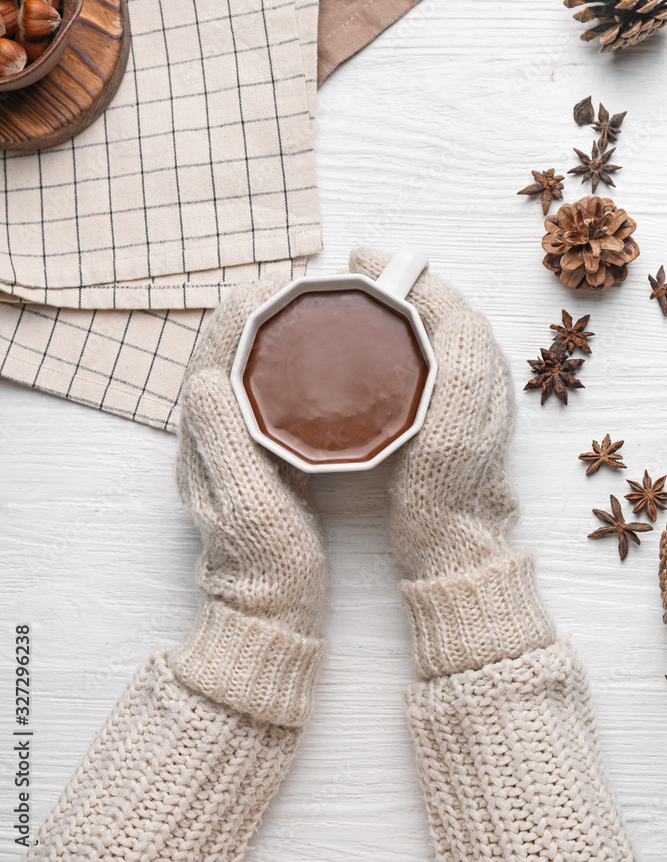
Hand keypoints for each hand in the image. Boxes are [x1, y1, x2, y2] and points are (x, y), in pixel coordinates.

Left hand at [172, 276, 328, 724]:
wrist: (267, 612)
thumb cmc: (260, 563)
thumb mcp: (247, 504)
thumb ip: (224, 441)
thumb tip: (209, 376)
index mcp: (203, 435)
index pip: (214, 350)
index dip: (245, 308)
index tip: (287, 282)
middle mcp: (209, 430)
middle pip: (228, 348)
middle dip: (262, 309)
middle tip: (308, 286)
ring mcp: (231, 440)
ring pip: (248, 365)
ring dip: (274, 332)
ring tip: (314, 310)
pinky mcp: (254, 453)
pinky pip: (266, 390)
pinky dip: (287, 363)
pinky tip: (319, 362)